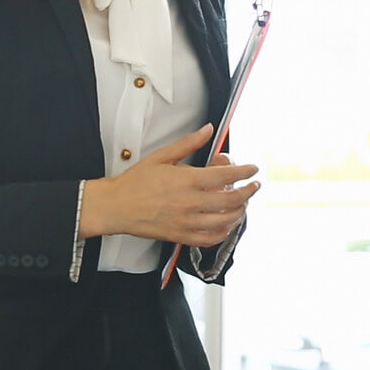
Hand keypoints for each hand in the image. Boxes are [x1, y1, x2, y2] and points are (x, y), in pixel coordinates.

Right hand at [80, 123, 260, 245]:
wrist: (116, 206)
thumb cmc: (135, 183)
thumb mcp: (162, 156)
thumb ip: (188, 143)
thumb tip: (207, 131)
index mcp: (186, 180)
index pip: (226, 176)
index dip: (244, 171)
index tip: (251, 169)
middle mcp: (190, 203)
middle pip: (232, 199)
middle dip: (248, 192)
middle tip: (253, 186)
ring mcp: (187, 222)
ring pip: (225, 220)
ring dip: (240, 211)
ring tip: (243, 204)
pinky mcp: (181, 236)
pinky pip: (210, 238)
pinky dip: (224, 232)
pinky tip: (227, 224)